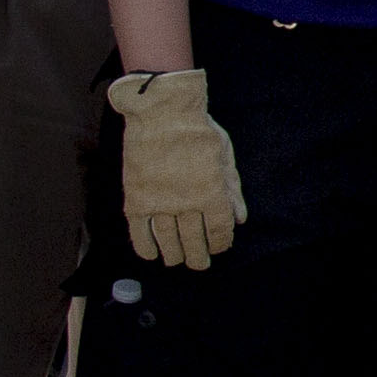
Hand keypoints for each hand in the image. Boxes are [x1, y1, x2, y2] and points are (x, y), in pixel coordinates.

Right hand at [108, 69, 241, 269]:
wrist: (162, 112)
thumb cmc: (198, 131)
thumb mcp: (224, 156)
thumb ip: (232, 190)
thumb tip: (239, 219)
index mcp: (212, 193)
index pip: (219, 231)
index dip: (220, 243)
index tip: (218, 246)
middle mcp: (187, 203)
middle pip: (194, 242)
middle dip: (199, 257)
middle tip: (199, 263)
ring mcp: (160, 203)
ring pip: (168, 241)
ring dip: (174, 255)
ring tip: (177, 260)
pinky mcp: (136, 199)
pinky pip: (140, 232)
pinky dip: (146, 247)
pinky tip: (152, 254)